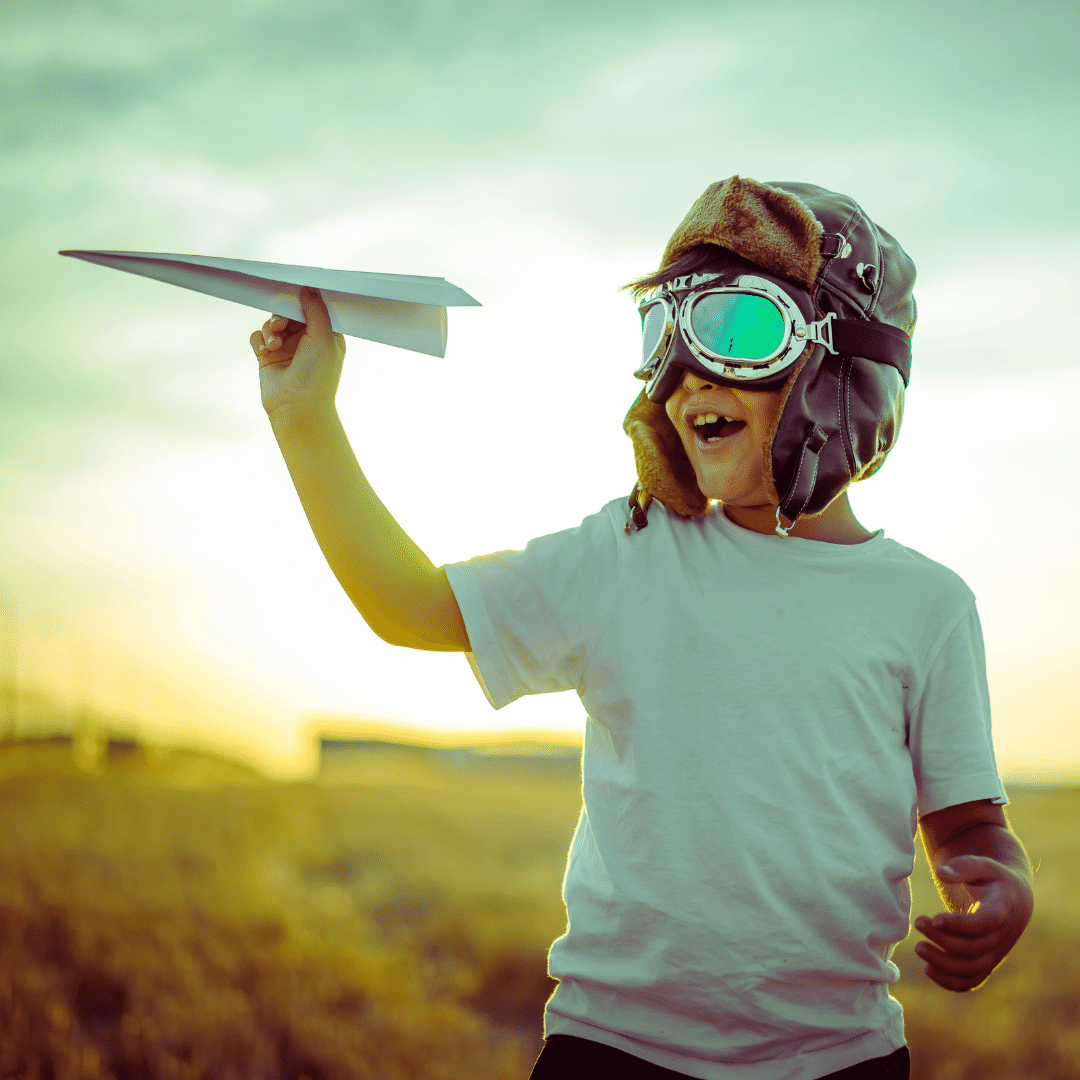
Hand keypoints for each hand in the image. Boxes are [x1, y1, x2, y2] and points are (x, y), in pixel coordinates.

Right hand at [250, 287, 345, 418]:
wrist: (296, 408)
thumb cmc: (317, 376)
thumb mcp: (324, 338)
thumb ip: (316, 310)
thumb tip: (309, 288)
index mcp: (325, 335)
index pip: (314, 308)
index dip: (304, 299)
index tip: (295, 290)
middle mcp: (306, 340)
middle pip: (289, 312)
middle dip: (283, 315)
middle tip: (282, 323)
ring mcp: (286, 348)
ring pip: (272, 323)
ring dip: (271, 329)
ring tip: (275, 343)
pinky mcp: (268, 357)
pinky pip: (258, 336)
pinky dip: (260, 340)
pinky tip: (266, 350)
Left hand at [914, 855, 1033, 991]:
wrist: (1013, 898)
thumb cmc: (991, 877)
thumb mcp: (981, 864)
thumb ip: (963, 867)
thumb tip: (941, 873)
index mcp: (1003, 907)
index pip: (985, 923)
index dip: (960, 924)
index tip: (935, 918)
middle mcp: (1003, 935)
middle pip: (974, 948)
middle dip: (943, 940)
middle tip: (919, 922)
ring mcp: (997, 952)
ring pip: (973, 969)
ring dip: (943, 964)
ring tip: (919, 947)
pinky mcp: (988, 961)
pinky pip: (973, 980)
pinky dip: (951, 982)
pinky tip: (928, 968)